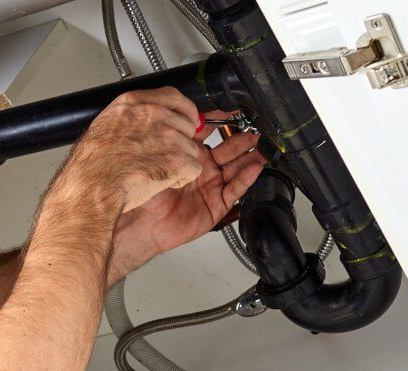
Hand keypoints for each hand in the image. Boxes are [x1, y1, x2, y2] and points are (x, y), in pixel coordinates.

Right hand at [60, 87, 210, 212]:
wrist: (92, 185)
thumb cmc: (93, 164)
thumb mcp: (105, 125)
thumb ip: (131, 118)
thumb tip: (147, 122)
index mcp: (134, 103)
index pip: (173, 97)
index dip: (185, 110)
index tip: (187, 118)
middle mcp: (154, 115)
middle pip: (186, 125)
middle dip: (179, 141)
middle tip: (159, 155)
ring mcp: (169, 136)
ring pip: (191, 149)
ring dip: (178, 162)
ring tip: (152, 170)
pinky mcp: (178, 159)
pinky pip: (193, 169)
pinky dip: (180, 179)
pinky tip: (160, 180)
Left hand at [110, 112, 267, 278]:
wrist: (145, 224)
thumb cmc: (147, 194)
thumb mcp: (160, 162)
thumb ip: (173, 142)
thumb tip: (181, 118)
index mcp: (189, 154)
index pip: (210, 133)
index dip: (222, 120)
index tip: (234, 109)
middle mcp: (204, 168)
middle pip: (230, 149)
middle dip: (245, 139)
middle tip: (257, 130)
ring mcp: (213, 185)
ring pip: (237, 167)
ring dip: (251, 157)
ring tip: (263, 147)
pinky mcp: (218, 203)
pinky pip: (235, 189)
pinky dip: (246, 178)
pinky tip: (254, 168)